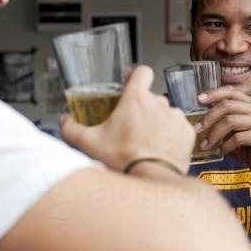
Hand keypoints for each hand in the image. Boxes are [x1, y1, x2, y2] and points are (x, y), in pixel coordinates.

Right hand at [59, 66, 193, 172]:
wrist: (152, 179)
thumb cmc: (123, 159)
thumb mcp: (90, 143)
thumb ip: (72, 129)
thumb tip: (63, 121)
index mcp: (136, 99)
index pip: (142, 72)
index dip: (136, 76)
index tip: (130, 84)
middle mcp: (159, 103)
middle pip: (151, 98)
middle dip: (143, 110)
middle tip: (132, 127)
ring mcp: (175, 117)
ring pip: (166, 114)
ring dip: (158, 124)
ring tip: (147, 143)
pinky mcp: (187, 133)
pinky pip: (179, 129)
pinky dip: (171, 137)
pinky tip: (161, 149)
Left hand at [196, 86, 250, 179]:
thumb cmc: (248, 148)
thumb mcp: (234, 130)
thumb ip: (224, 119)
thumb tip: (201, 112)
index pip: (231, 92)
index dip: (214, 94)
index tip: (198, 100)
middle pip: (227, 106)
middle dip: (209, 118)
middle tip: (197, 129)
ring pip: (231, 121)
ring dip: (214, 134)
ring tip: (205, 145)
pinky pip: (238, 138)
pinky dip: (225, 146)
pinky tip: (220, 152)